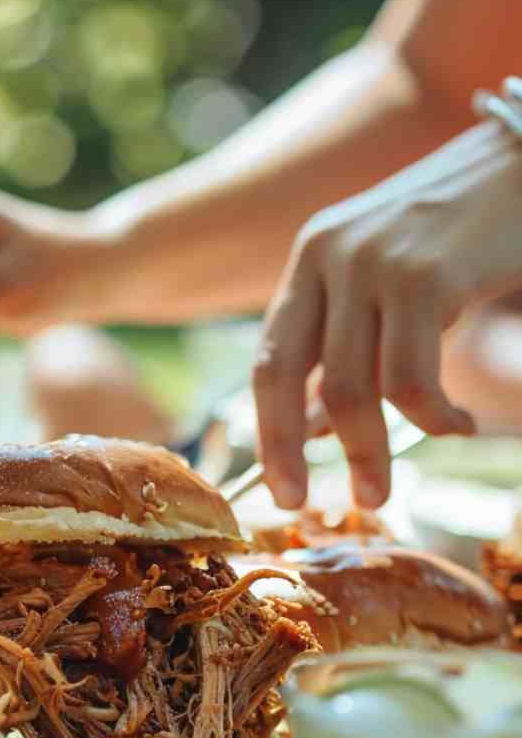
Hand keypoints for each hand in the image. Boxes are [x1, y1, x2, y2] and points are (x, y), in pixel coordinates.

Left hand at [253, 120, 521, 508]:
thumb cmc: (469, 235)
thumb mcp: (392, 286)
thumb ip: (351, 346)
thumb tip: (315, 430)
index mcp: (312, 257)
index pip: (268, 358)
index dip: (267, 430)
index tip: (280, 487)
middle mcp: (329, 254)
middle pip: (287, 378)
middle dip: (297, 453)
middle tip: (324, 502)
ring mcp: (373, 261)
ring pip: (352, 390)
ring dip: (373, 451)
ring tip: (390, 485)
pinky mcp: (424, 275)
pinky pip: (411, 381)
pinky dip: (431, 420)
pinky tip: (456, 424)